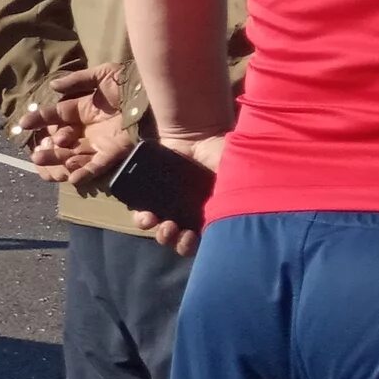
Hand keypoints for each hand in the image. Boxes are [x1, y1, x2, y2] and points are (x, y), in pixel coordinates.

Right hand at [17, 63, 131, 186]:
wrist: (159, 94)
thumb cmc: (133, 82)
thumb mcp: (104, 75)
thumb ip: (78, 80)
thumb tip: (52, 85)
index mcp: (85, 108)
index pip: (57, 115)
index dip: (40, 119)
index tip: (23, 124)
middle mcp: (91, 127)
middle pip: (63, 139)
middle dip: (48, 146)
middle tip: (35, 152)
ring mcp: (103, 141)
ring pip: (75, 154)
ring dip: (59, 160)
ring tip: (42, 162)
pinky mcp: (117, 152)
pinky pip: (98, 165)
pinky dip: (85, 172)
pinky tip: (72, 178)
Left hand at [133, 132, 228, 255]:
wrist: (198, 133)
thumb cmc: (223, 155)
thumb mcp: (233, 177)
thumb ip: (234, 199)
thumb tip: (229, 220)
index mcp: (213, 214)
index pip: (205, 240)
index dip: (197, 245)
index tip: (192, 239)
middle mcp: (192, 214)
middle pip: (183, 239)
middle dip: (178, 242)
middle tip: (176, 231)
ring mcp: (172, 205)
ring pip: (164, 230)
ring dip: (162, 234)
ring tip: (162, 225)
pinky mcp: (153, 194)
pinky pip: (145, 212)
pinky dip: (144, 219)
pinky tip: (146, 217)